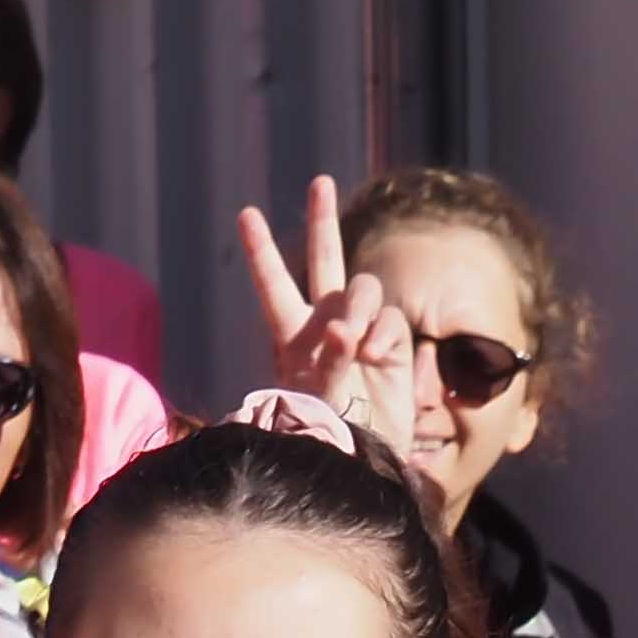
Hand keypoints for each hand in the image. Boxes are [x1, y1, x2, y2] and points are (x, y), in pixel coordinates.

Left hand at [239, 174, 418, 460]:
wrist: (357, 456)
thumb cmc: (321, 434)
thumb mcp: (313, 398)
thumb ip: (329, 360)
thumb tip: (345, 329)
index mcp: (291, 335)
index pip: (274, 286)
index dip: (262, 251)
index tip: (245, 214)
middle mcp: (325, 322)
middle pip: (323, 260)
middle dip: (321, 221)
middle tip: (320, 181)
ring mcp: (360, 328)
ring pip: (365, 288)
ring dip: (362, 308)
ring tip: (357, 349)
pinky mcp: (392, 342)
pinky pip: (390, 320)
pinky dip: (385, 337)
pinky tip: (378, 362)